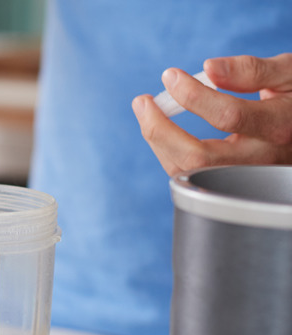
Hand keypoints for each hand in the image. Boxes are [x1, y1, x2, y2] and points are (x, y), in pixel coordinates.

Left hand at [132, 53, 291, 175]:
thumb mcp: (290, 72)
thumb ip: (252, 71)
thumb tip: (209, 68)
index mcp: (280, 126)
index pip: (229, 116)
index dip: (194, 96)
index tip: (171, 76)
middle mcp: (262, 158)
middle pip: (198, 157)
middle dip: (160, 130)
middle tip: (142, 101)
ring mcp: (245, 175)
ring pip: (188, 172)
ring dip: (159, 142)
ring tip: (147, 111)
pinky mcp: (230, 181)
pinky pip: (191, 174)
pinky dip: (169, 151)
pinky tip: (163, 129)